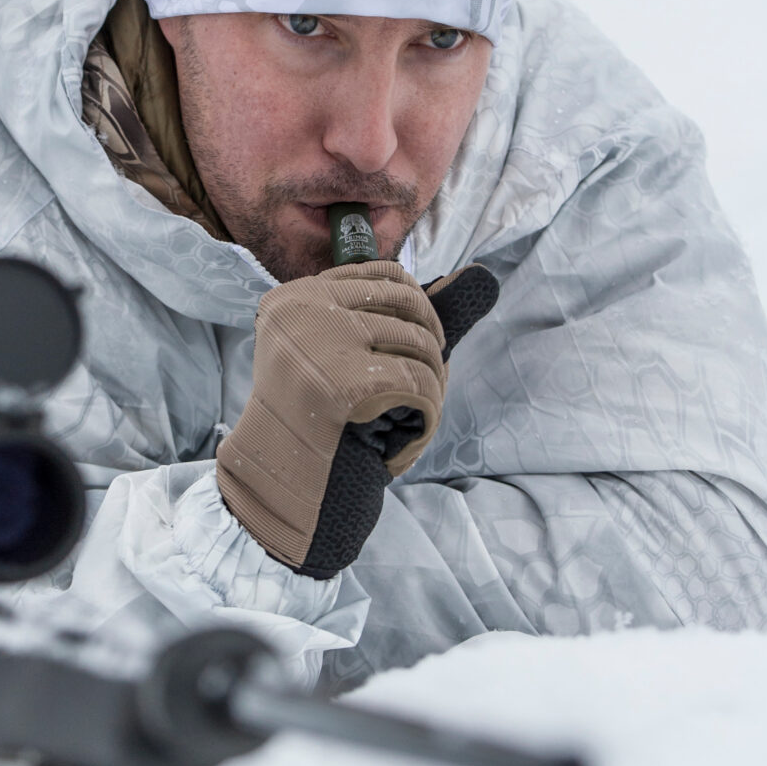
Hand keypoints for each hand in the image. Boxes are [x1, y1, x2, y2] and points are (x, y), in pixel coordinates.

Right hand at [217, 260, 497, 575]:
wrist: (281, 491)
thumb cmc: (319, 427)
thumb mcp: (348, 357)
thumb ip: (407, 318)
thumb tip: (484, 279)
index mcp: (292, 298)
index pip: (381, 274)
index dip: (417, 307)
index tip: (417, 345)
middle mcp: (301, 309)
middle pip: (409, 303)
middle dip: (432, 346)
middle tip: (424, 384)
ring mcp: (321, 341)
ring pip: (422, 343)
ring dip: (433, 385)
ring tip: (409, 416)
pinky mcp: (345, 379)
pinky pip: (423, 384)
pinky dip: (428, 415)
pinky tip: (402, 438)